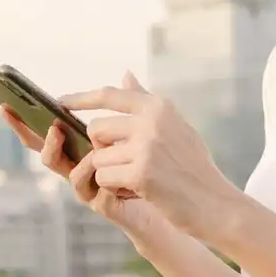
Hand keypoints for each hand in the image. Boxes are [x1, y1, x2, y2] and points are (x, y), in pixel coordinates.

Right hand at [0, 102, 158, 233]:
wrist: (171, 199)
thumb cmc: (152, 166)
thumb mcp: (141, 130)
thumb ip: (129, 106)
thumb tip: (125, 72)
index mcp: (83, 149)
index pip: (49, 133)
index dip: (27, 121)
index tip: (7, 104)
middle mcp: (80, 168)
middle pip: (45, 151)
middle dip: (25, 132)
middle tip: (16, 112)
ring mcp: (87, 185)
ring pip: (60, 167)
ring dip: (56, 147)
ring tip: (57, 130)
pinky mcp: (100, 202)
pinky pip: (83, 186)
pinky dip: (86, 170)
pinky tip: (93, 158)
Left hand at [60, 72, 241, 239]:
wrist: (215, 203)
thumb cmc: (192, 166)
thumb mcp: (174, 125)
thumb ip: (145, 101)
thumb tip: (125, 73)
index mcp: (158, 106)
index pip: (109, 95)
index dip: (81, 98)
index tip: (60, 101)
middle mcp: (151, 121)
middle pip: (96, 129)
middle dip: (103, 150)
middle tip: (126, 164)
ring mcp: (146, 146)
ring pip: (98, 157)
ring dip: (111, 173)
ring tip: (138, 180)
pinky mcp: (141, 173)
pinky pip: (104, 177)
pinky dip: (115, 188)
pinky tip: (139, 191)